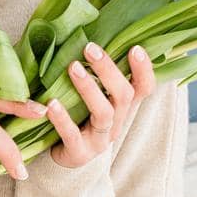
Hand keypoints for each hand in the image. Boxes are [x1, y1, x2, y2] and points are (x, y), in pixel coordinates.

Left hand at [47, 43, 154, 167]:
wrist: (65, 161)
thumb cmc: (79, 119)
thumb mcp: (92, 97)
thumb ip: (95, 75)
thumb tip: (85, 34)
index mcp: (122, 107)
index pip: (144, 88)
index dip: (144, 70)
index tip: (135, 48)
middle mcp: (117, 122)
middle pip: (124, 96)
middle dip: (109, 70)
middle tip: (90, 47)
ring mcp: (100, 139)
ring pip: (104, 113)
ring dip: (89, 88)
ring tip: (73, 68)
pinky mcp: (80, 153)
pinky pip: (73, 136)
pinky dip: (63, 119)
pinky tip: (52, 104)